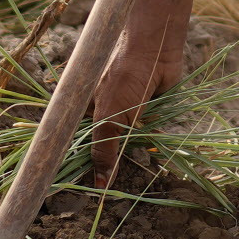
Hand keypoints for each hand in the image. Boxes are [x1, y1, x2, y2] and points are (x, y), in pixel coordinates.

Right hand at [86, 31, 181, 185]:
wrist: (156, 50)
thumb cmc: (124, 78)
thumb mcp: (109, 118)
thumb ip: (104, 151)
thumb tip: (100, 184)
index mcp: (86, 112)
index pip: (81, 145)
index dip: (85, 165)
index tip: (91, 188)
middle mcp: (104, 113)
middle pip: (106, 147)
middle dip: (113, 161)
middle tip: (114, 181)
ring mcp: (126, 113)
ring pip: (129, 142)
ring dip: (136, 148)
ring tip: (138, 149)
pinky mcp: (148, 111)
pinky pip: (149, 133)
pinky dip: (153, 138)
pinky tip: (157, 141)